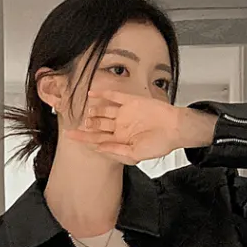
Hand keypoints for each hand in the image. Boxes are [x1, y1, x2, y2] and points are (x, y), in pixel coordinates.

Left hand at [84, 88, 217, 158]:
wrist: (176, 128)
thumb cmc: (160, 143)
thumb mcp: (136, 153)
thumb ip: (117, 150)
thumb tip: (99, 148)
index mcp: (121, 139)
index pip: (97, 139)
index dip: (83, 138)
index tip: (70, 135)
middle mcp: (121, 126)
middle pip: (99, 125)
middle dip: (88, 125)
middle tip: (80, 124)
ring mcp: (125, 113)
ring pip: (104, 111)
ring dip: (94, 111)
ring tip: (87, 112)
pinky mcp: (131, 101)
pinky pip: (114, 96)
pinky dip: (103, 94)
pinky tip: (91, 94)